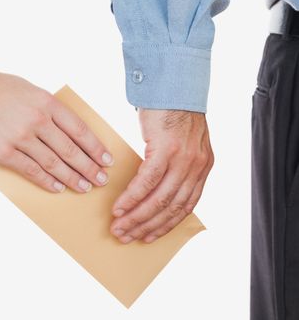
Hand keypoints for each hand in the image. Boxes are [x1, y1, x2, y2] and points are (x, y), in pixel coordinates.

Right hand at [0, 49, 113, 192]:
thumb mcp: (27, 88)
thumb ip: (46, 108)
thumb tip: (65, 130)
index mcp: (46, 101)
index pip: (79, 129)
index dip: (96, 147)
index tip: (106, 160)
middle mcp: (37, 120)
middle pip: (71, 149)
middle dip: (89, 167)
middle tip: (101, 180)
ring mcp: (19, 137)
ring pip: (54, 163)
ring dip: (72, 178)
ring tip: (84, 187)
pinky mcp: (2, 152)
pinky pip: (30, 170)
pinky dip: (46, 181)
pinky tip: (57, 188)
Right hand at [110, 109, 213, 243]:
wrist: (172, 83)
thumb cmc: (171, 111)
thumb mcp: (180, 143)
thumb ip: (173, 166)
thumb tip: (151, 188)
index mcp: (202, 167)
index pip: (185, 206)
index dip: (165, 225)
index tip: (148, 236)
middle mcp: (197, 166)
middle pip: (171, 208)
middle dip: (147, 226)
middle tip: (126, 236)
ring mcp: (184, 159)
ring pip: (159, 199)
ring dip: (137, 217)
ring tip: (119, 227)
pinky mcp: (167, 150)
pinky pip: (147, 181)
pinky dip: (132, 198)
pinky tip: (119, 207)